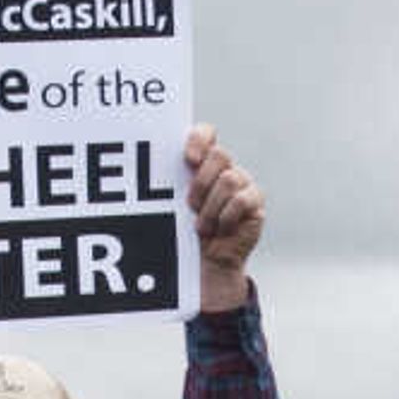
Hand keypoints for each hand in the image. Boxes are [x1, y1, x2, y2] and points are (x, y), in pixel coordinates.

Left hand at [184, 124, 264, 310]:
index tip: (189, 160)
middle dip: (201, 183)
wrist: (207, 265)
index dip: (200, 139)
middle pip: (220, 155)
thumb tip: (143, 171)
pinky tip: (220, 230)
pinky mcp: (255, 202)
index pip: (206, 133)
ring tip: (202, 227)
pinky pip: (243, 200)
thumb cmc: (185, 233)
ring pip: (230, 179)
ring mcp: (243, 184)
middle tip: (190, 206)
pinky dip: (227, 217)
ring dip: (211, 207)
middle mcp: (224, 168)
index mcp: (202, 162)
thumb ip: (166, 186)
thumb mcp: (171, 207)